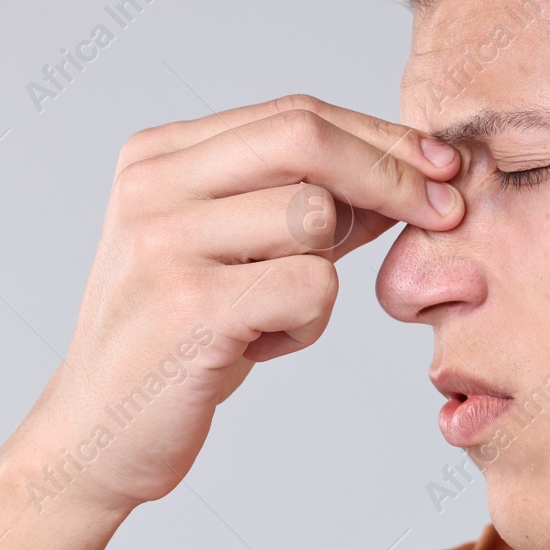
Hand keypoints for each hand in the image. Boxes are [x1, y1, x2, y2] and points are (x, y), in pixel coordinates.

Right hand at [18, 94, 464, 513]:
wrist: (98, 434)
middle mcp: (153, 184)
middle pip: (306, 137)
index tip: (442, 165)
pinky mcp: (191, 304)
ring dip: (326, 273)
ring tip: (277, 315)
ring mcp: (166, 241)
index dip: (380, 137)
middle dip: (393, 173)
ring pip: (315, 217)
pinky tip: (258, 347)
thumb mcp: (233, 256)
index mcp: (158, 156)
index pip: (294, 115)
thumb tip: (408, 173)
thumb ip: (302, 206)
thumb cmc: (177, 343)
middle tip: (450, 210)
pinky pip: (311, 288)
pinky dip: (308, 325)